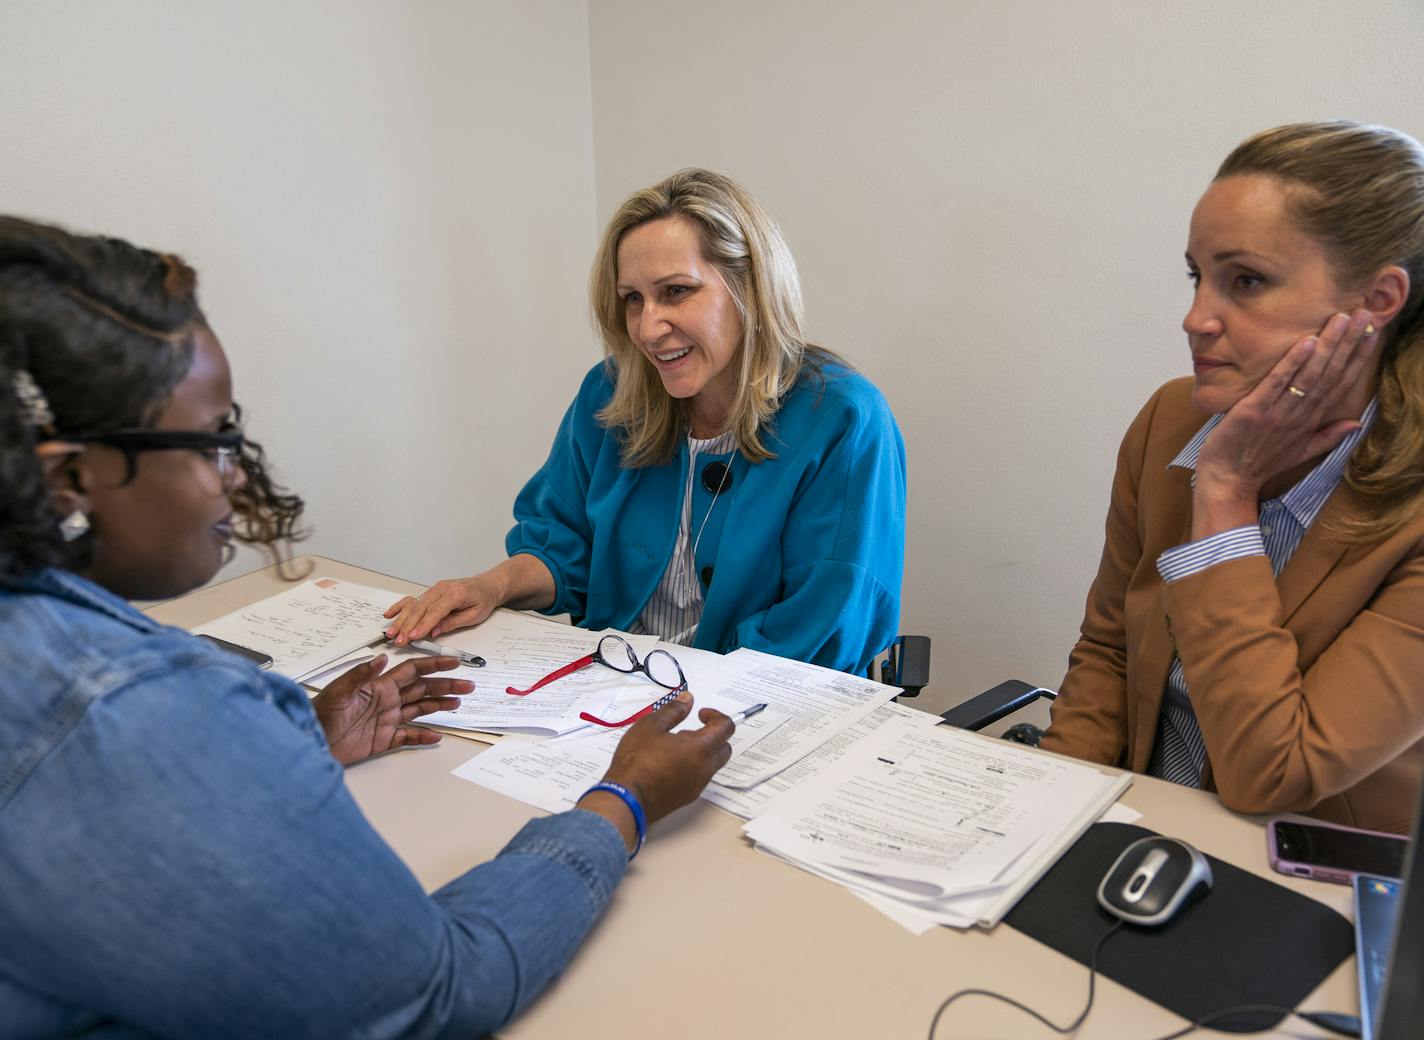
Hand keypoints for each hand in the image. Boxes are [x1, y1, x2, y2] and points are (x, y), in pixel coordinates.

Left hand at [312, 654, 472, 764]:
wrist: (311, 742)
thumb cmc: (321, 715)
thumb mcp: (339, 692)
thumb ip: (360, 675)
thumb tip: (381, 657)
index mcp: (380, 686)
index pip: (413, 671)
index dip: (434, 665)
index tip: (453, 661)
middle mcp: (387, 700)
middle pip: (423, 689)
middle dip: (446, 686)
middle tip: (468, 684)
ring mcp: (387, 720)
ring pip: (420, 710)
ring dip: (439, 706)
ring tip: (458, 704)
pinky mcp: (383, 740)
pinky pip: (408, 737)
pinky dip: (422, 736)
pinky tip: (436, 736)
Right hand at [383, 573, 501, 643]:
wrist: (487, 585)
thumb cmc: (483, 599)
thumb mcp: (474, 616)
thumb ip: (452, 623)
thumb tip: (434, 632)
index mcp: (455, 593)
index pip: (435, 611)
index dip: (423, 625)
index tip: (413, 636)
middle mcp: (442, 589)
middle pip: (421, 608)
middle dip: (408, 626)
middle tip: (399, 640)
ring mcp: (435, 589)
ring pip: (414, 605)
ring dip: (402, 619)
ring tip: (392, 633)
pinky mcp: (431, 592)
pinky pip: (413, 599)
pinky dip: (401, 607)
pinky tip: (390, 614)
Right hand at [576, 692, 734, 849]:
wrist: (626, 798)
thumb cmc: (637, 761)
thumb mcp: (651, 726)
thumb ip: (673, 710)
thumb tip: (688, 700)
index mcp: (700, 748)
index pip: (726, 727)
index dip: (716, 715)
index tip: (700, 714)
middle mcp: (705, 768)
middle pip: (724, 748)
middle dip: (712, 735)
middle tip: (688, 731)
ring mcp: (698, 785)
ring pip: (711, 764)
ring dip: (701, 751)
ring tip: (672, 747)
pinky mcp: (688, 796)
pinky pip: (699, 777)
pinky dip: (692, 767)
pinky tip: (668, 764)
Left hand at [1192, 309, 1378, 538]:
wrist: (1228, 481)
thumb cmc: (1260, 464)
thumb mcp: (1301, 452)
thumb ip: (1329, 436)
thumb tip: (1356, 423)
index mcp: (1311, 421)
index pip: (1341, 384)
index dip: (1358, 358)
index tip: (1372, 332)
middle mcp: (1300, 415)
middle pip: (1331, 374)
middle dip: (1349, 343)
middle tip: (1365, 314)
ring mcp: (1279, 413)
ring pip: (1310, 375)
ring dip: (1328, 346)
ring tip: (1342, 319)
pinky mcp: (1255, 411)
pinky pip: (1276, 384)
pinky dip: (1292, 363)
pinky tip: (1306, 342)